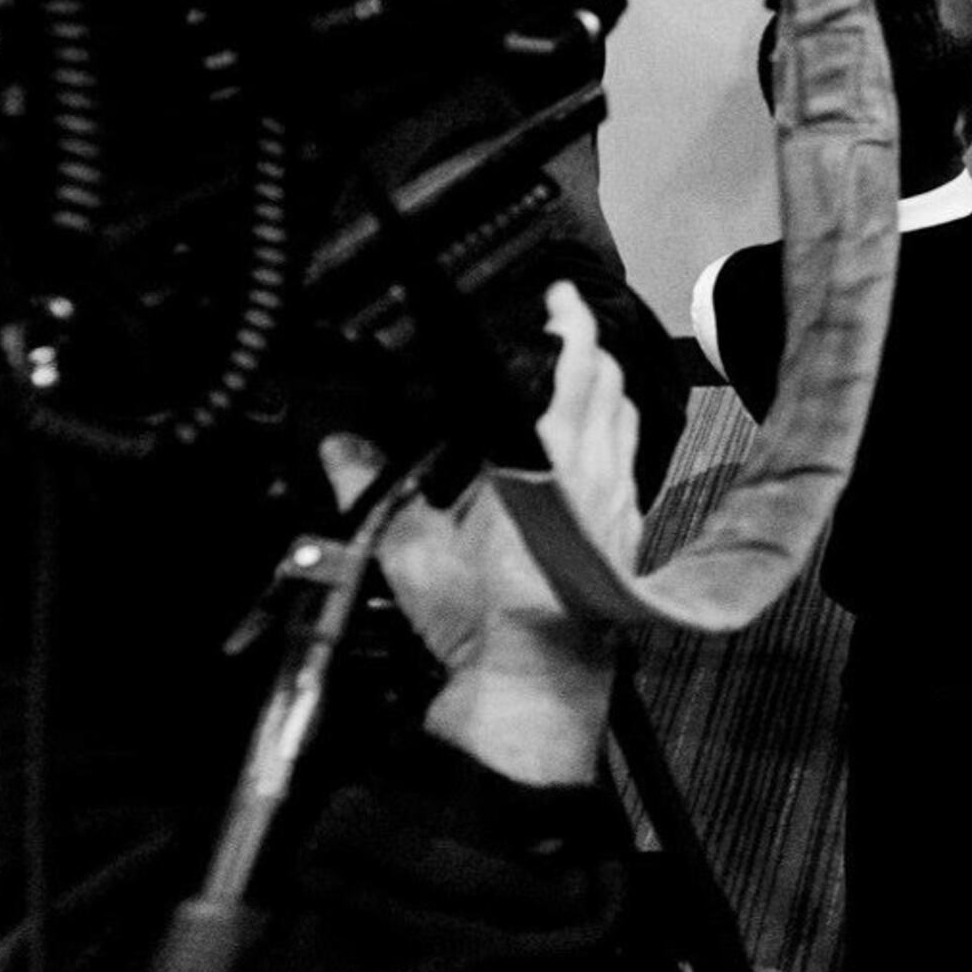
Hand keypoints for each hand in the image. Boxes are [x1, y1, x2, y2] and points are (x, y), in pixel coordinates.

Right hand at [349, 281, 638, 785]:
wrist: (537, 675)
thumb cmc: (483, 615)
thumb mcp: (411, 548)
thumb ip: (370, 486)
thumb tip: (339, 447)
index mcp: (546, 457)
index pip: (574, 367)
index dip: (570, 323)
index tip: (560, 296)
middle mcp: (596, 469)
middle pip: (609, 383)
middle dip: (590, 346)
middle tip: (567, 324)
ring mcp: (620, 499)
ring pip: (628, 417)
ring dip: (609, 385)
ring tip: (581, 369)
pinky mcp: (628, 529)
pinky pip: (632, 459)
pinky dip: (619, 431)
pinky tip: (596, 440)